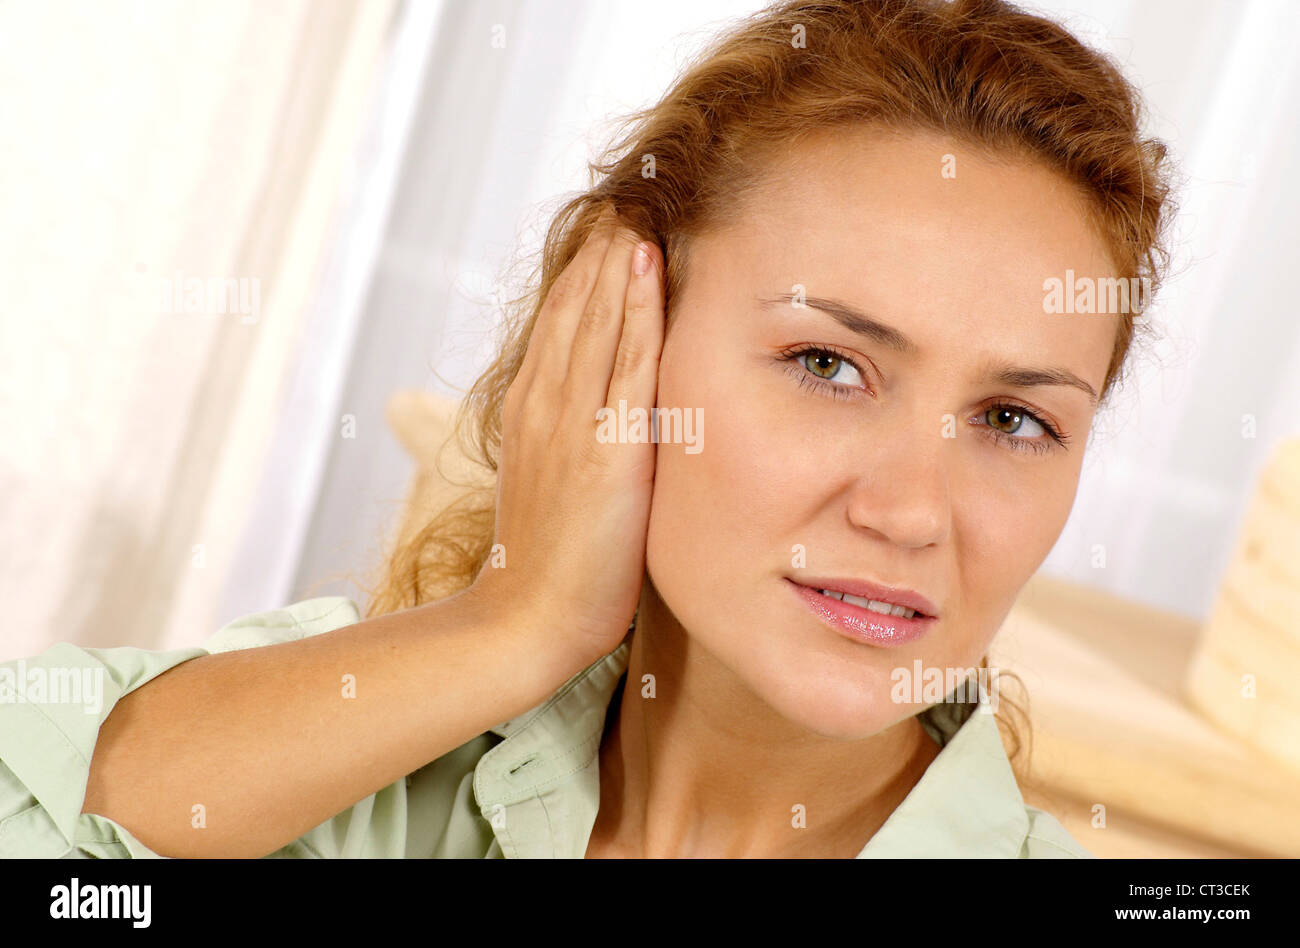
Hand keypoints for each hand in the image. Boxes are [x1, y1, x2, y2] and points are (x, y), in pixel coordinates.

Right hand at [469, 207, 665, 669]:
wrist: (526, 619)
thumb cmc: (546, 564)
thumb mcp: (551, 484)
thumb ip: (570, 442)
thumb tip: (602, 419)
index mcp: (530, 411)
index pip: (561, 325)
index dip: (584, 276)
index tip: (609, 233)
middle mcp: (544, 405)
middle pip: (575, 310)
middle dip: (600, 254)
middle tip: (627, 198)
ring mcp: (570, 424)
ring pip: (596, 323)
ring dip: (617, 264)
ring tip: (638, 213)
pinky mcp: (604, 450)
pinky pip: (628, 364)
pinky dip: (637, 311)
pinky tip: (648, 269)